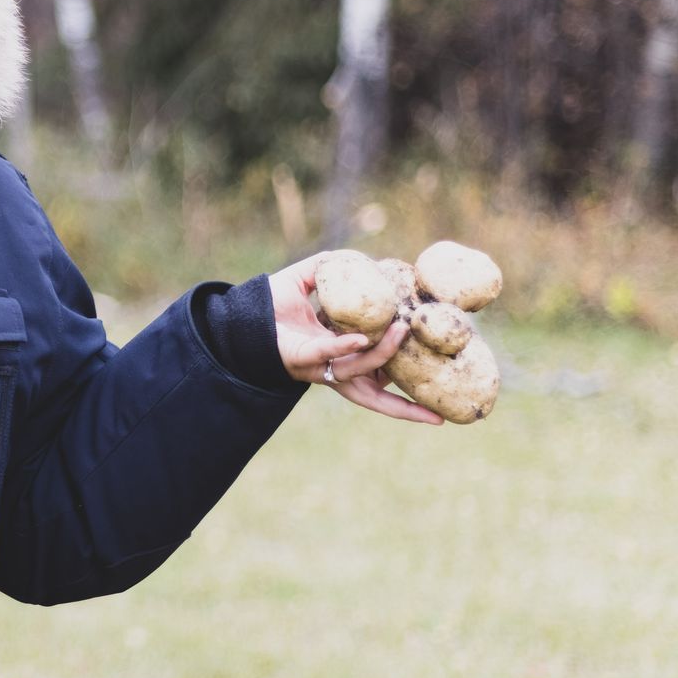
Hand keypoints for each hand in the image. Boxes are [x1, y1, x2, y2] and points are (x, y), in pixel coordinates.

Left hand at [268, 252, 442, 425]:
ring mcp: (318, 366)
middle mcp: (334, 369)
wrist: (239, 313)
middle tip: (438, 416)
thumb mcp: (306, 282)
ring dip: (383, 353)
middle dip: (406, 408)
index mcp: (343, 357)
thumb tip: (362, 261)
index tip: (435, 392)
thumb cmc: (271, 305)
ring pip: (358, 370)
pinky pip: (326, 354)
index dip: (405, 387)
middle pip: (375, 396)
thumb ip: (331, 270)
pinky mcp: (300, 357)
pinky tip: (360, 340)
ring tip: (403, 330)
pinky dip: (343, 346)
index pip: (380, 377)